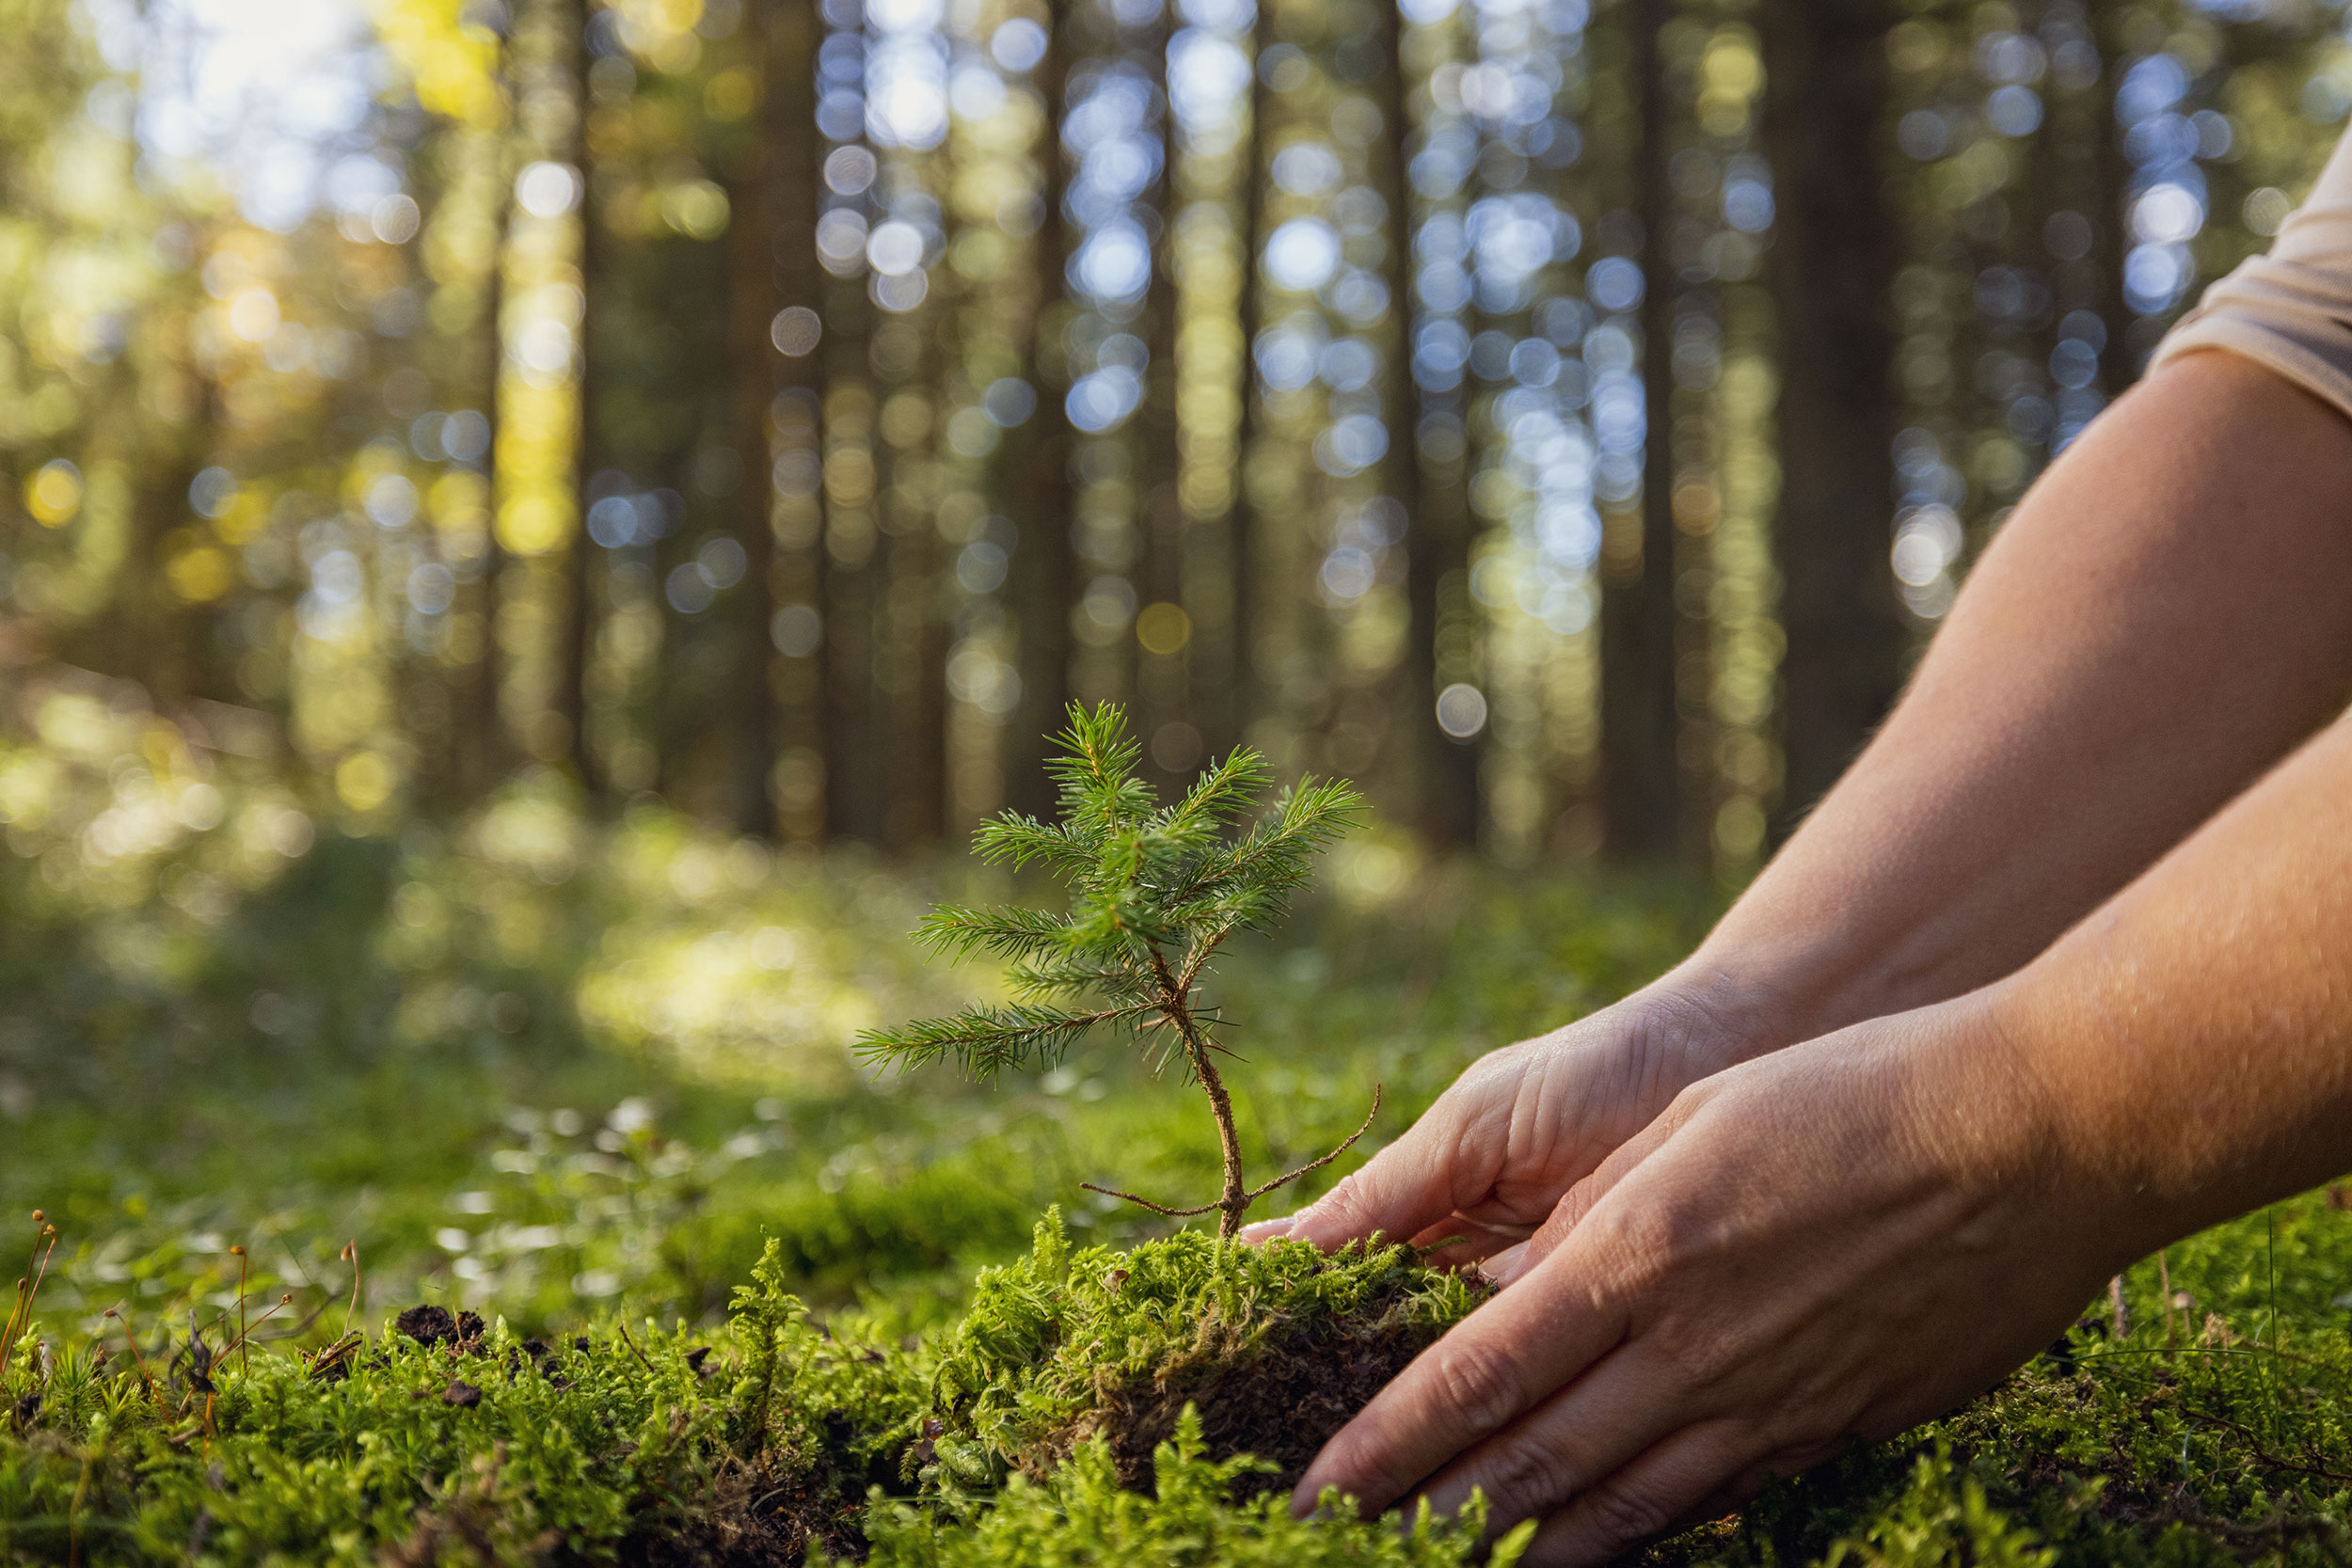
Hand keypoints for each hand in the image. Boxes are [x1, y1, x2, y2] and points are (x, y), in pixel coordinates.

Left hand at [1290, 1002, 2130, 1565]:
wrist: (2033, 1136)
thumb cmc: (1849, 1093)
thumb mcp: (1690, 1127)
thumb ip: (1600, 1218)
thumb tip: (1527, 1288)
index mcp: (1634, 1253)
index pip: (1478, 1377)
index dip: (1390, 1447)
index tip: (1320, 1489)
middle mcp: (1687, 1346)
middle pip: (1531, 1464)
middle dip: (1430, 1519)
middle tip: (1349, 1548)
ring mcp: (1767, 1401)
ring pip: (1617, 1507)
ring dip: (1523, 1551)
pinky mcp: (1833, 1426)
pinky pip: (1711, 1500)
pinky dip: (1636, 1535)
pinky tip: (1593, 1551)